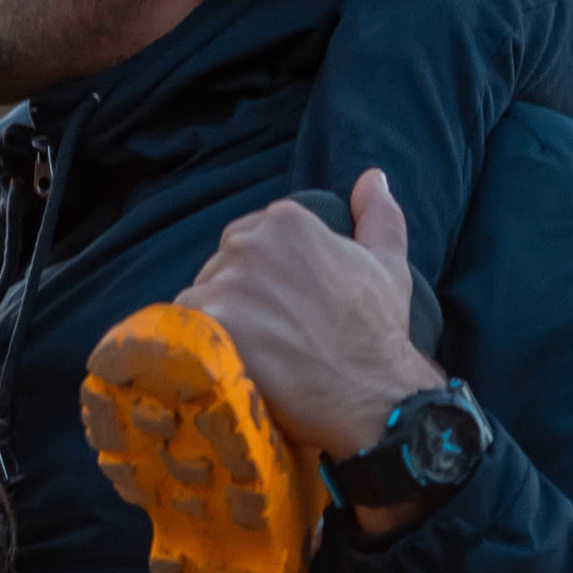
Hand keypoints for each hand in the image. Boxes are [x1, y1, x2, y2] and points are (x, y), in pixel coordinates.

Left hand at [181, 172, 442, 489]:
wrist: (373, 395)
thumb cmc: (379, 332)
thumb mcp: (388, 264)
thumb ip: (377, 214)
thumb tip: (374, 177)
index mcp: (286, 221)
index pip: (248, 239)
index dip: (262, 277)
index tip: (282, 306)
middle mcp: (250, 243)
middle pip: (221, 265)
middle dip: (238, 295)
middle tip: (271, 334)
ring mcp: (227, 282)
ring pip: (201, 295)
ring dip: (219, 321)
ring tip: (256, 352)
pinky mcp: (210, 322)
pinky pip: (184, 327)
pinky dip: (203, 345)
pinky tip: (236, 361)